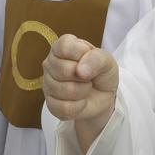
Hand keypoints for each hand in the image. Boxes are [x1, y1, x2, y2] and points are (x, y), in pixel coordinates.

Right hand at [43, 34, 117, 153]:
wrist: (103, 96)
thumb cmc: (101, 73)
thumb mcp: (107, 60)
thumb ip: (96, 58)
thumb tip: (80, 71)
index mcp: (63, 46)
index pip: (64, 47)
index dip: (80, 54)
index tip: (90, 59)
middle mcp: (51, 63)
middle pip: (63, 70)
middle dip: (84, 77)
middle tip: (89, 77)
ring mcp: (48, 84)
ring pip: (63, 90)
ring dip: (82, 91)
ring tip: (85, 88)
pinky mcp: (50, 104)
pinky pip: (63, 107)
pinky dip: (79, 106)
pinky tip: (81, 101)